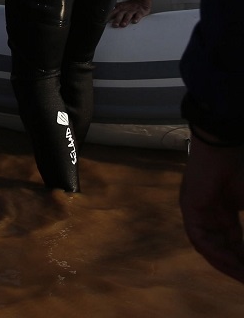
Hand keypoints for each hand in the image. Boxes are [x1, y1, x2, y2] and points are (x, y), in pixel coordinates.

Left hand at [108, 0, 153, 27]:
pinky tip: (135, 21)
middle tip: (115, 25)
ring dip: (126, 20)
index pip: (113, 12)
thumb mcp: (121, 6)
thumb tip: (105, 16)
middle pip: (120, 14)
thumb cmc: (129, 6)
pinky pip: (138, 15)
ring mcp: (133, 11)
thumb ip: (114, 10)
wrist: (141, 1)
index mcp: (119, 8)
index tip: (105, 21)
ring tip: (123, 25)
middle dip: (117, 20)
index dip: (108, 17)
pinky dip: (137, 18)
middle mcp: (125, 9)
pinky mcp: (140, 12)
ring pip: (128, 15)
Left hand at [181, 133, 243, 282]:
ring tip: (243, 277)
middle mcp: (209, 217)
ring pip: (210, 247)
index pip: (235, 245)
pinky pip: (200, 237)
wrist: (225, 150)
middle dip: (237, 267)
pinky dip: (215, 251)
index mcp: (224, 215)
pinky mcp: (189, 209)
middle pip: (222, 250)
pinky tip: (231, 261)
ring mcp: (197, 213)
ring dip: (226, 264)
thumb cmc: (241, 172)